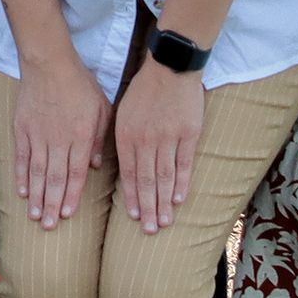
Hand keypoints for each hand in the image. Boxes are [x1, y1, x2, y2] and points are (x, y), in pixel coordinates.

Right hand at [8, 53, 109, 231]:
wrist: (49, 63)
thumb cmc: (80, 85)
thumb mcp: (102, 109)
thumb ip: (100, 138)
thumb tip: (95, 166)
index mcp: (81, 136)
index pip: (75, 172)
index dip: (70, 195)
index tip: (66, 215)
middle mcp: (59, 139)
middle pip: (54, 178)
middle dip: (51, 204)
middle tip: (47, 226)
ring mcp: (38, 134)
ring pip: (37, 171)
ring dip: (35, 195)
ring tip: (33, 215)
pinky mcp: (23, 128)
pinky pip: (22, 156)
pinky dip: (21, 175)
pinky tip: (21, 191)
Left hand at [112, 58, 207, 231]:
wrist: (170, 67)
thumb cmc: (143, 90)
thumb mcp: (122, 112)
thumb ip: (119, 138)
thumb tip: (109, 163)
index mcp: (127, 135)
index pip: (128, 173)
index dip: (132, 196)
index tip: (134, 217)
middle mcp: (146, 139)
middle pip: (146, 180)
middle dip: (148, 207)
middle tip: (150, 231)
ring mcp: (168, 137)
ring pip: (165, 176)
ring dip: (164, 201)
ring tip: (165, 222)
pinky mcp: (188, 133)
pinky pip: (184, 163)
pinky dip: (182, 183)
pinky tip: (179, 199)